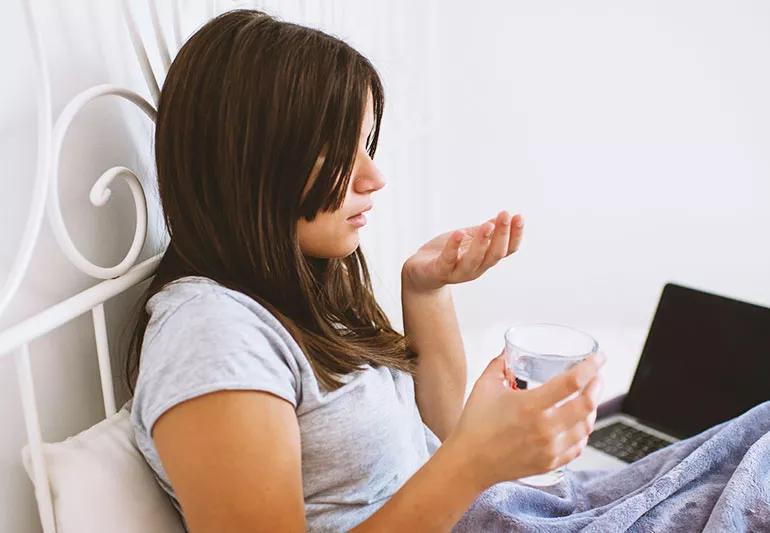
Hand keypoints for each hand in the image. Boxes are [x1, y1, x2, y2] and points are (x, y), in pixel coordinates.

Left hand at [402, 210, 523, 292]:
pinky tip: (459, 233)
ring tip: (488, 225)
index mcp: (485, 259)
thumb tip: (503, 217)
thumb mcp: (468, 240)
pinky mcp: (439, 271)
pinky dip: (453, 247)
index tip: (520, 217)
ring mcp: (458, 271)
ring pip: (474, 260)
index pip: (507, 250)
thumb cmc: (445, 255)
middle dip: (502, 235)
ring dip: (482, 242)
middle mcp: (476, 268)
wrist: (419, 273)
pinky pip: (448, 260)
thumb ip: (484, 232)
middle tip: (506, 215)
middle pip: (494, 255)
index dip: (515, 235)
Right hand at [445, 350, 605, 487]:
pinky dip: (583, 432)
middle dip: (597, 385)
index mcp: (531, 405)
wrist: (469, 463)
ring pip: (586, 426)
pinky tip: (580, 424)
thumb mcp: (485, 386)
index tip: (599, 357)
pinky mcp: (551, 463)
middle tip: (596, 376)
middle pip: (587, 404)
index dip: (591, 366)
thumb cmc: (475, 424)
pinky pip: (578, 446)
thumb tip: (509, 350)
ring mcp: (550, 448)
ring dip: (592, 409)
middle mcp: (545, 428)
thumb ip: (499, 364)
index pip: (572, 382)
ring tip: (589, 398)